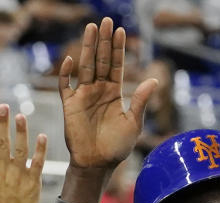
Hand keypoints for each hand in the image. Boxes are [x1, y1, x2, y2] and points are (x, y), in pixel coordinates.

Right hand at [0, 105, 46, 202]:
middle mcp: (3, 171)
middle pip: (2, 142)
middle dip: (2, 123)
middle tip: (3, 106)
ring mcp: (19, 177)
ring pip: (21, 150)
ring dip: (21, 132)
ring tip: (21, 116)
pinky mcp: (33, 183)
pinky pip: (38, 164)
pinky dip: (41, 150)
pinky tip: (43, 136)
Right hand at [59, 18, 156, 171]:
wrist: (98, 163)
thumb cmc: (117, 147)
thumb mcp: (133, 122)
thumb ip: (141, 100)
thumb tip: (154, 78)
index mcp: (114, 93)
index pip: (116, 65)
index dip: (118, 48)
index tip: (121, 30)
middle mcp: (99, 90)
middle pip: (101, 60)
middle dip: (104, 41)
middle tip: (106, 21)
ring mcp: (83, 96)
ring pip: (85, 66)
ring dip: (88, 48)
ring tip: (91, 28)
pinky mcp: (70, 105)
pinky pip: (65, 85)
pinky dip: (66, 74)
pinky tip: (71, 60)